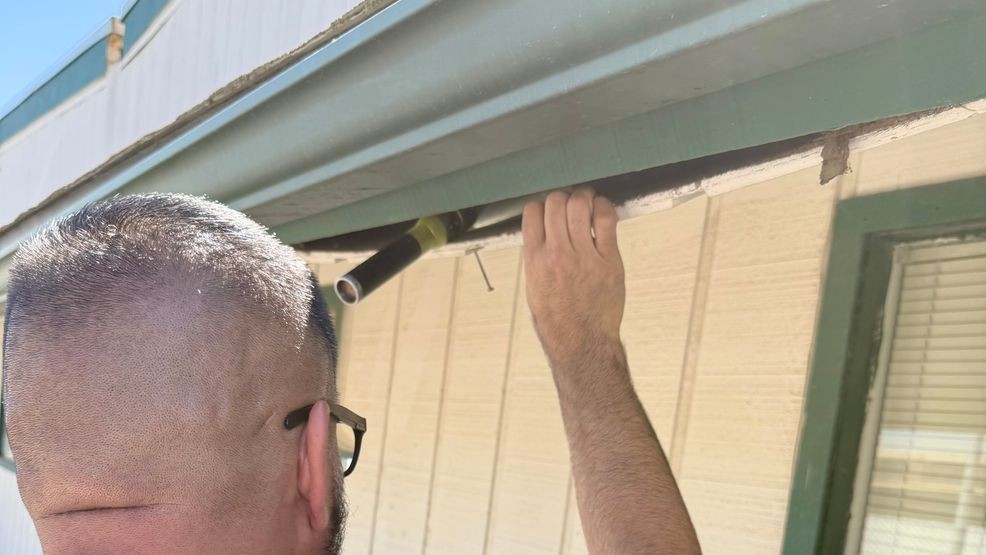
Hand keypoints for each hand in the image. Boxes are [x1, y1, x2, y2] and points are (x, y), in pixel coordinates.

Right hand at [521, 187, 625, 366]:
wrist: (581, 342)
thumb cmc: (556, 319)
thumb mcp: (533, 285)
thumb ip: (536, 256)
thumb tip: (542, 231)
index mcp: (534, 259)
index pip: (532, 212)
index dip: (541, 205)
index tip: (549, 210)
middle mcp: (557, 254)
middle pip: (556, 202)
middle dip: (563, 197)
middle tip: (572, 204)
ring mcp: (584, 256)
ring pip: (580, 204)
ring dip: (584, 197)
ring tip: (588, 203)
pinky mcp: (609, 260)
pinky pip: (606, 220)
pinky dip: (605, 208)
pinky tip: (603, 212)